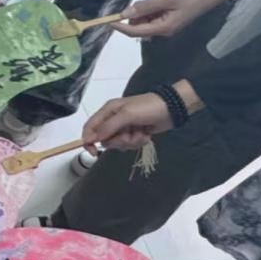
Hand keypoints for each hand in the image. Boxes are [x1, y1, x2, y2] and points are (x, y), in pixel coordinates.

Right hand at [82, 81, 202, 149]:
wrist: (172, 109)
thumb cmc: (148, 108)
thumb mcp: (127, 114)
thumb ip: (109, 126)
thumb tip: (93, 138)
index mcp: (108, 111)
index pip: (90, 128)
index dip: (88, 140)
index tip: (93, 152)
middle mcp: (113, 120)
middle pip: (105, 139)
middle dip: (118, 141)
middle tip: (129, 136)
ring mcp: (124, 128)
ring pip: (118, 144)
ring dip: (131, 142)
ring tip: (141, 133)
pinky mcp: (134, 134)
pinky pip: (129, 145)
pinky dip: (138, 142)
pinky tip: (146, 134)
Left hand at [117, 0, 244, 38]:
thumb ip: (146, 6)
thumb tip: (126, 13)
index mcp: (164, 28)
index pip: (135, 31)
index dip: (120, 26)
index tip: (108, 20)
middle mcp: (164, 30)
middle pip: (139, 27)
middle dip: (133, 16)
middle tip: (140, 1)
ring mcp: (168, 25)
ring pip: (145, 21)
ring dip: (142, 11)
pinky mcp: (171, 18)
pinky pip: (153, 16)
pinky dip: (150, 9)